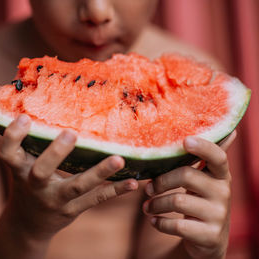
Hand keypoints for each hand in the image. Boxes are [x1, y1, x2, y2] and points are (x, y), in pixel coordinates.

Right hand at [0, 114, 137, 240]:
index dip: (13, 136)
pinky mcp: (72, 210)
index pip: (7, 154)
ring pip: (76, 187)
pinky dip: (114, 191)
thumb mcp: (22, 165)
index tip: (24, 117)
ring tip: (119, 159)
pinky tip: (133, 183)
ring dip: (98, 173)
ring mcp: (55, 200)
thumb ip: (29, 143)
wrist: (27, 224)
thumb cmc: (27, 183)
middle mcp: (35, 186)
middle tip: (71, 133)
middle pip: (41, 171)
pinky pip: (95, 200)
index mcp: (19, 170)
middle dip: (55, 154)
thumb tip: (44, 104)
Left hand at [143, 131, 236, 258]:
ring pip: (178, 201)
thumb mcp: (204, 181)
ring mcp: (218, 215)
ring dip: (156, 204)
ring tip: (146, 207)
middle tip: (147, 189)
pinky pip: (177, 225)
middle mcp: (224, 192)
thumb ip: (204, 159)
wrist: (208, 240)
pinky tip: (154, 221)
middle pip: (186, 176)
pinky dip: (160, 223)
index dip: (202, 147)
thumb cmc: (199, 201)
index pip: (217, 156)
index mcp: (221, 175)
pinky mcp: (209, 235)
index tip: (185, 141)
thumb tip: (221, 130)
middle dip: (161, 181)